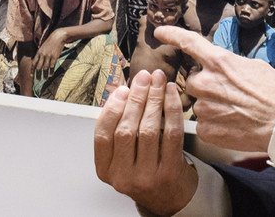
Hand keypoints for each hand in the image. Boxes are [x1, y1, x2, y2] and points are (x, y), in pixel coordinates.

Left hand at [34, 30, 66, 75]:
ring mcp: (48, 56)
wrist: (58, 37)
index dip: (32, 70)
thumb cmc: (50, 41)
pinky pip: (52, 66)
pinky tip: (51, 74)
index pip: (33, 63)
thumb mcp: (43, 47)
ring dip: (45, 74)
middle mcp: (42, 55)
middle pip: (38, 67)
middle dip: (37, 74)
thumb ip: (40, 53)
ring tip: (45, 78)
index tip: (31, 76)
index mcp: (38, 52)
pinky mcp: (55, 57)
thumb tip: (38, 60)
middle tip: (38, 80)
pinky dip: (51, 71)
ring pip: (45, 67)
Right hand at [94, 70, 197, 214]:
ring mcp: (147, 176)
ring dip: (154, 100)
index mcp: (106, 171)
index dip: (111, 109)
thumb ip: (118, 130)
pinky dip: (172, 110)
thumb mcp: (123, 157)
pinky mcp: (170, 171)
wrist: (170, 197)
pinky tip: (171, 94)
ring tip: (158, 81)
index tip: (122, 89)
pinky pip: (172, 134)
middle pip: (127, 130)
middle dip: (136, 98)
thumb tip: (123, 91)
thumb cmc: (145, 170)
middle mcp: (123, 176)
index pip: (102, 136)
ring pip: (149, 130)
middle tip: (143, 77)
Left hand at [155, 26, 274, 151]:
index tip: (161, 32)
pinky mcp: (205, 129)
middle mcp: (206, 83)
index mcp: (219, 62)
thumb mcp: (254, 66)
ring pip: (199, 104)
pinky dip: (214, 124)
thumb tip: (222, 66)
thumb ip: (230, 65)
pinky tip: (232, 124)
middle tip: (228, 93)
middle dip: (206, 85)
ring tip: (235, 111)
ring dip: (211, 106)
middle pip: (193, 81)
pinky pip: (202, 123)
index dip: (172, 35)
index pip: (189, 43)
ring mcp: (204, 107)